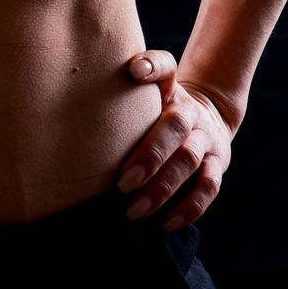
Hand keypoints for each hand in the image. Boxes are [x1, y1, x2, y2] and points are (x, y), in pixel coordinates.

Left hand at [117, 49, 233, 230]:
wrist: (209, 117)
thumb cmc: (159, 111)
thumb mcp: (145, 97)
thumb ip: (119, 98)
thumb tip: (69, 112)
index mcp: (170, 90)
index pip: (166, 67)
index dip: (152, 65)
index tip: (134, 71)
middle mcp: (190, 112)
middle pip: (175, 126)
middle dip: (150, 156)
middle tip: (122, 183)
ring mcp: (206, 138)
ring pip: (190, 160)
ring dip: (163, 187)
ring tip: (135, 210)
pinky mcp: (218, 163)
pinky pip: (210, 186)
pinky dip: (190, 207)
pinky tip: (167, 223)